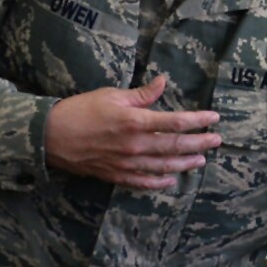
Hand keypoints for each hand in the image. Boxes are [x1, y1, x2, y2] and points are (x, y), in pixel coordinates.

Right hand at [44, 75, 221, 190]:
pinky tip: (171, 181)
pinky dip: (159, 183)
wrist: (49, 135)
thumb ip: (141, 94)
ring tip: (201, 160)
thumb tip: (163, 82)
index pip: (175, 122)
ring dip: (186, 163)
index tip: (214, 117)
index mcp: (134, 121)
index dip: (198, 120)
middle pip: (176, 146)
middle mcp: (135, 145)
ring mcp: (127, 163)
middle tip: (217, 140)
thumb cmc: (80, 110)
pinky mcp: (116, 175)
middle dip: (200, 143)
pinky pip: (143, 183)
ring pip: (164, 166)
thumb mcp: (111, 95)